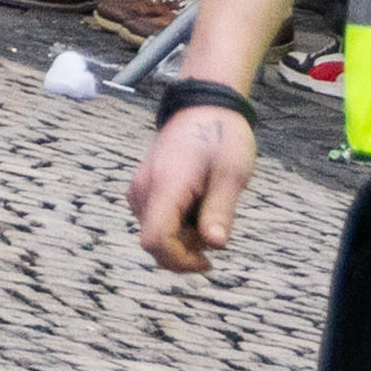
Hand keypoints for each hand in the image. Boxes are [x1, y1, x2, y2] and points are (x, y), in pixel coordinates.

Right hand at [132, 103, 251, 273]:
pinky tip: (196, 204)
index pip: (156, 240)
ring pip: (155, 232)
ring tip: (209, 208)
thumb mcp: (231, 174)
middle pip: (155, 241)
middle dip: (187, 248)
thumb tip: (214, 245)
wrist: (203, 107)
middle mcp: (143, 190)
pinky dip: (177, 223)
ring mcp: (139, 189)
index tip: (208, 262)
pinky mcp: (142, 188)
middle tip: (216, 228)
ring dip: (183, 236)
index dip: (180, 260)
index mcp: (165, 186)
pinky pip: (155, 219)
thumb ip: (220, 211)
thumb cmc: (221, 137)